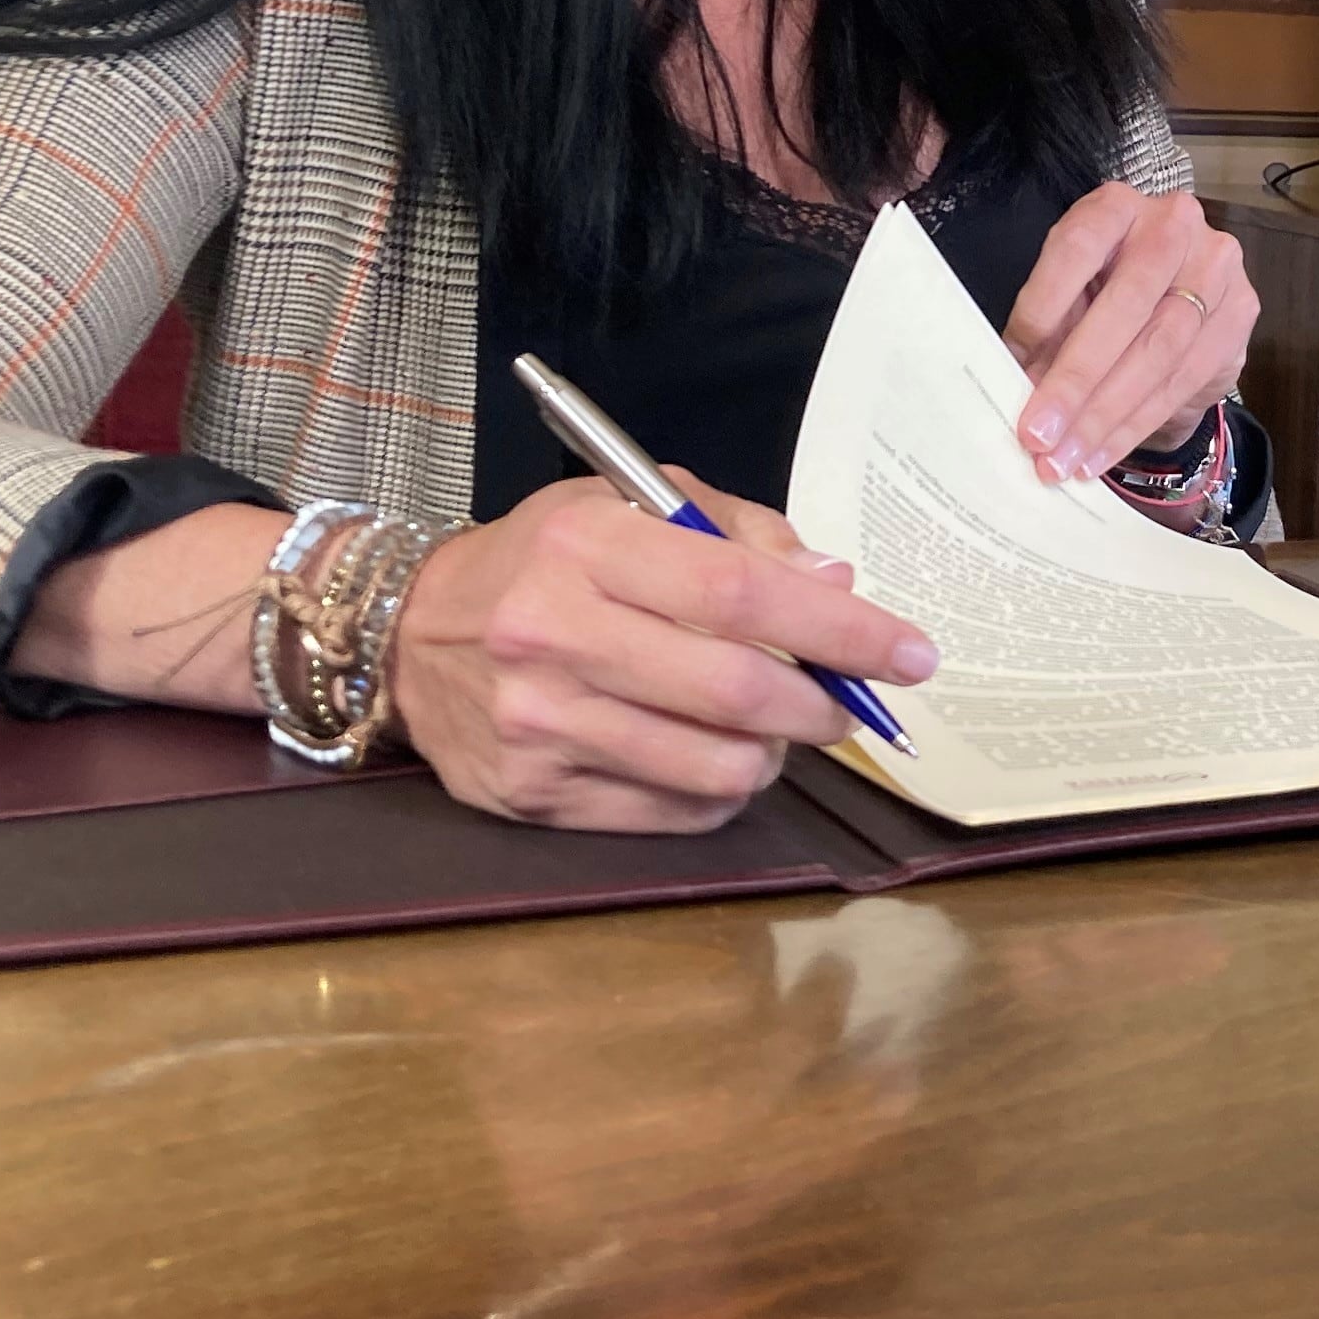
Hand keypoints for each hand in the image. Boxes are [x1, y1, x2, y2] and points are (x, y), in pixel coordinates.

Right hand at [390, 472, 938, 833]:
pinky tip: (709, 756)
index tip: (910, 653)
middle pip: (736, 691)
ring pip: (714, 767)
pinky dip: (717, 792)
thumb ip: (738, 533)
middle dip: (822, 704)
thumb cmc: (541, 560)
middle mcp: (554, 636)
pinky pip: (672, 814)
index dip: (842, 629)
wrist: (408, 634)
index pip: (741, 592)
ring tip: (767, 725)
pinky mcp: (531, 795)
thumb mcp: (626, 505)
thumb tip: (835, 579)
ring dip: (772, 753)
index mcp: (586, 548)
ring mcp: (539, 726)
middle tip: (849, 703)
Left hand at [1005, 182, 1255, 482]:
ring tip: (1066, 458)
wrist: (1186, 292)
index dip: (1043, 308)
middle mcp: (1173, 224)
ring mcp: (1216, 265)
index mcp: (1115, 206)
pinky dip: (1137, 423)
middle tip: (1039, 435)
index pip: (1077, 250)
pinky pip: (1186, 377)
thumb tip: (1015, 388)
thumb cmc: (1108, 290)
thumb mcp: (1070, 293)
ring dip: (1108, 414)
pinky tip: (1102, 454)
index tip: (1011, 364)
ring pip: (1160, 349)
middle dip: (1078, 380)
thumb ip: (1047, 330)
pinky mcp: (1241, 310)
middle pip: (1127, 306)